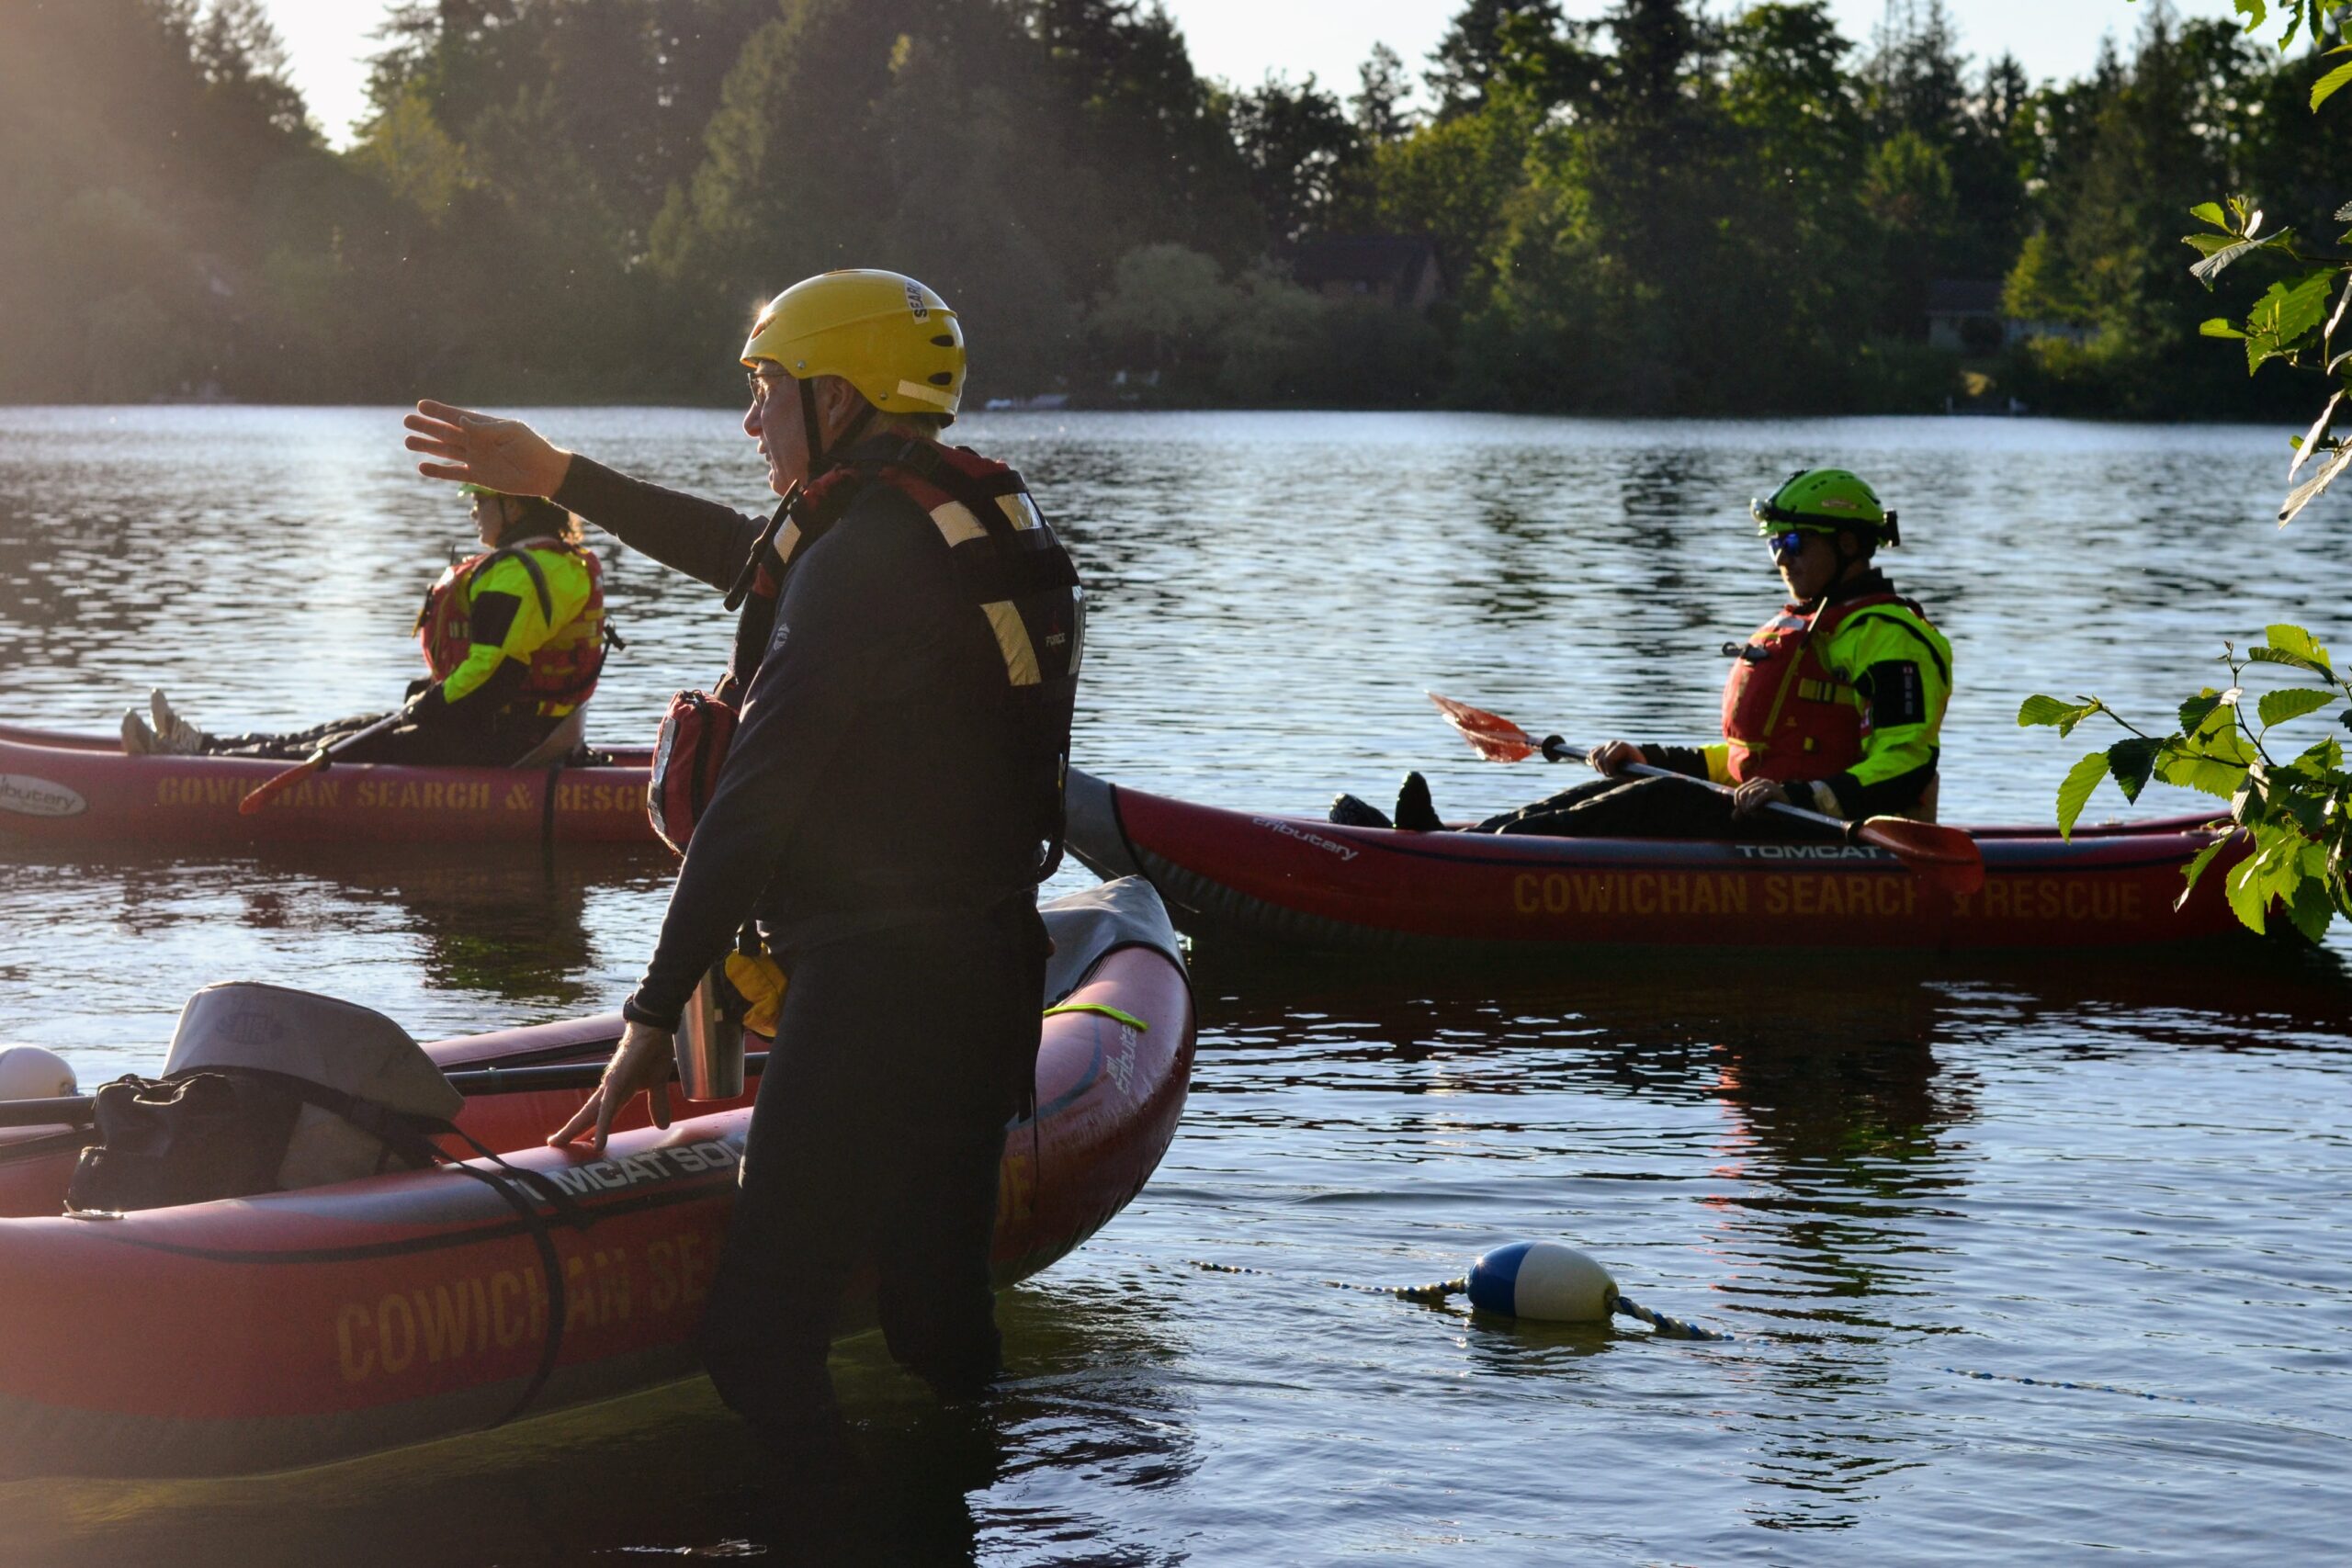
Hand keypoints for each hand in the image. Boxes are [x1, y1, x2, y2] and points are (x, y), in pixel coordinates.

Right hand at [404, 400, 572, 497]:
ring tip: (407, 442)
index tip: (421, 405)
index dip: (439, 411)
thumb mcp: (510, 432)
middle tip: (406, 421)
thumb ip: (484, 428)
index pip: (456, 417)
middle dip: (426, 427)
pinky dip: (439, 471)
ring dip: (427, 447)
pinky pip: (454, 473)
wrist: (546, 474)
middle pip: (446, 433)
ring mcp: (476, 459)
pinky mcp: (479, 476)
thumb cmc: (532, 448)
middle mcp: (477, 441)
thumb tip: (460, 421)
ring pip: (446, 451)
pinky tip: (422, 467)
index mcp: (485, 426)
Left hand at [549, 1020, 675, 1153]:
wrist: (653, 1030)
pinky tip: (598, 1143)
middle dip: (570, 1130)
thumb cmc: (653, 1052)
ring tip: (558, 1144)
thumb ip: (657, 1105)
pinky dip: (602, 1128)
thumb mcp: (657, 1084)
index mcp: (617, 1091)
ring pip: (590, 1115)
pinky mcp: (617, 1084)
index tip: (574, 1139)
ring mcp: (611, 1087)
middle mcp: (609, 1090)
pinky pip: (608, 1111)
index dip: (587, 1127)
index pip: (598, 1114)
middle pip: (586, 1116)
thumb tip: (662, 1126)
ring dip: (574, 1130)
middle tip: (553, 1145)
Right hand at [1588, 740, 1644, 776]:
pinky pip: (1591, 754)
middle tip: (1613, 775)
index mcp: (1622, 746)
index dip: (1610, 771)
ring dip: (1598, 767)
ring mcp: (1606, 744)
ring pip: (1593, 756)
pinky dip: (1594, 762)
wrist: (1637, 761)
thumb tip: (1615, 774)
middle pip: (1599, 760)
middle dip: (1604, 771)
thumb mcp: (1634, 772)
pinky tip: (1603, 767)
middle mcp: (1613, 743)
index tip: (1617, 776)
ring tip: (1608, 771)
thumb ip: (1625, 774)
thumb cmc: (1638, 768)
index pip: (1608, 760)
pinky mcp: (1601, 747)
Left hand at [1730, 778, 1785, 819]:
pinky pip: (1762, 795)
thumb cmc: (1770, 807)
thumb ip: (1744, 810)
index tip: (1741, 811)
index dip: (1737, 802)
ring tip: (1749, 812)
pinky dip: (1756, 802)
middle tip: (1746, 813)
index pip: (1739, 790)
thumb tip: (1733, 817)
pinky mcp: (1774, 790)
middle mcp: (1760, 781)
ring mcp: (1767, 784)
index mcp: (1753, 783)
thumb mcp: (1755, 808)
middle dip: (1742, 804)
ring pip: (1751, 792)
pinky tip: (1753, 808)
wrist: (1789, 809)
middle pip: (1743, 792)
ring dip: (1748, 804)